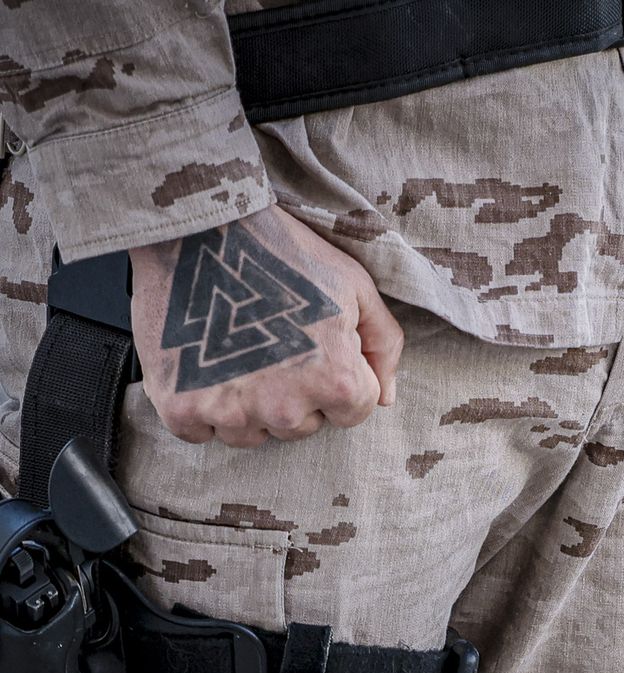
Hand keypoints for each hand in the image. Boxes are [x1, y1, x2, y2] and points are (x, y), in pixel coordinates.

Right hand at [128, 204, 402, 447]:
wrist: (201, 230)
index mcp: (336, 382)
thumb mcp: (356, 288)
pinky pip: (201, 433)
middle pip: (302, 426)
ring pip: (252, 435)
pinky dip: (200, 409)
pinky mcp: (181, 409)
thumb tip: (386, 398)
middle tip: (273, 344)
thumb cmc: (286, 253)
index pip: (354, 411)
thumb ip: (384, 345)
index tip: (316, 349)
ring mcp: (231, 412)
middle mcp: (285, 408)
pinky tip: (202, 366)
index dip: (339, 378)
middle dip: (296, 395)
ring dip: (249, 407)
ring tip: (238, 354)